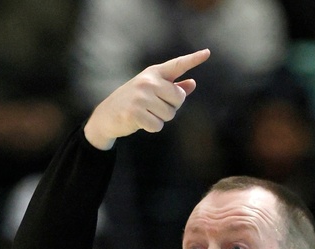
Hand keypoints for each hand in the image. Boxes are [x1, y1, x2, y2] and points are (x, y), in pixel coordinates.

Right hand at [83, 48, 209, 149]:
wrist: (106, 115)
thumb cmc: (133, 102)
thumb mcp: (152, 91)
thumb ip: (173, 88)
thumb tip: (192, 84)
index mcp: (153, 73)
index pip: (177, 65)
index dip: (193, 59)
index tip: (208, 53)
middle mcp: (148, 81)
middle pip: (179, 99)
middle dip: (171, 107)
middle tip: (155, 107)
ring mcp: (141, 96)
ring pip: (170, 114)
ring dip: (161, 119)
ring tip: (146, 113)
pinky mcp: (135, 112)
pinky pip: (158, 125)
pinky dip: (152, 128)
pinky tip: (141, 122)